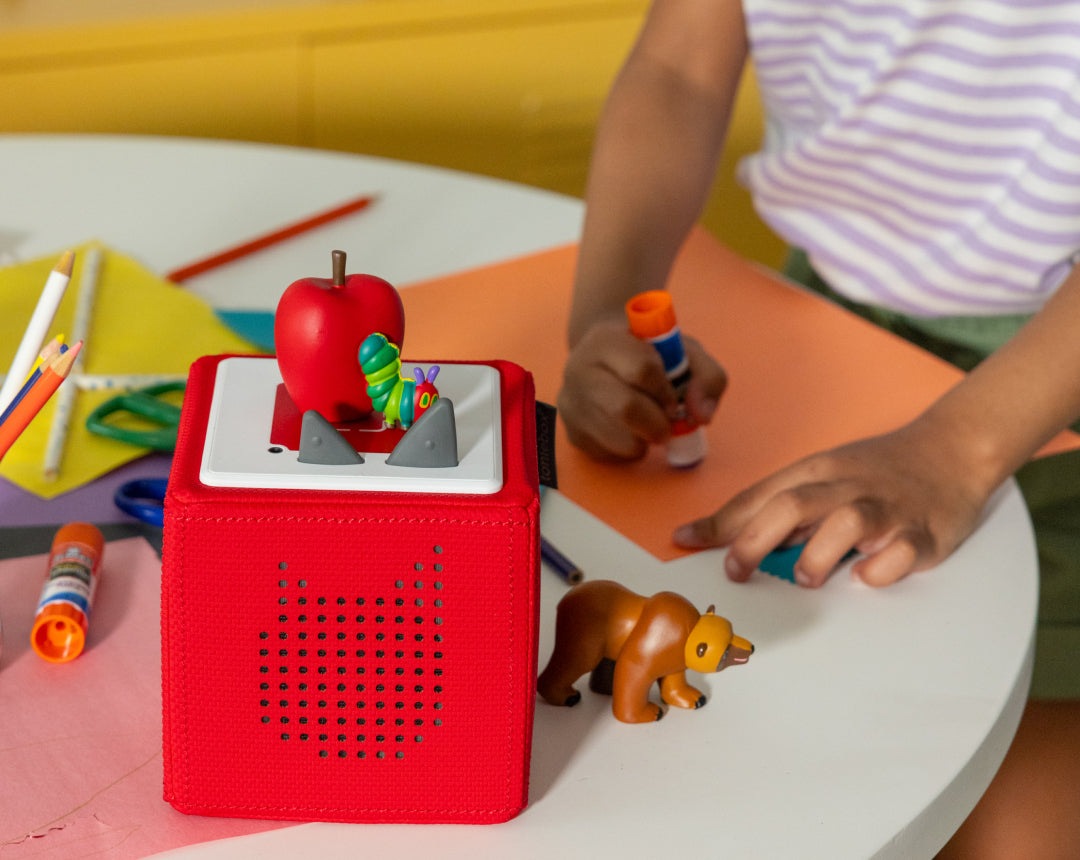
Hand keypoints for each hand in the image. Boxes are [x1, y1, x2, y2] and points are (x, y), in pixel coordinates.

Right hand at [558, 319, 726, 461]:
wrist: (605, 361)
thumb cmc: (650, 356)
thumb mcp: (685, 353)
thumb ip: (708, 378)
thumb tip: (702, 417)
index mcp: (605, 340)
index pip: (642, 369)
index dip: (666, 391)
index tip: (673, 398)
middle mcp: (578, 369)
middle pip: (625, 408)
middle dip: (658, 423)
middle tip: (666, 423)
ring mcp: (570, 403)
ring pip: (619, 439)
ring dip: (646, 441)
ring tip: (648, 427)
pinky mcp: (572, 433)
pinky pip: (609, 455)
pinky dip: (630, 451)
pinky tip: (630, 432)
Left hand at [672, 418, 993, 586]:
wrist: (952, 449)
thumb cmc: (875, 470)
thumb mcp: (821, 475)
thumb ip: (774, 505)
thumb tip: (717, 536)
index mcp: (817, 472)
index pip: (759, 496)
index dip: (719, 523)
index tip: (684, 541)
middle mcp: (847, 487)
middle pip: (792, 505)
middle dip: (754, 540)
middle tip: (737, 571)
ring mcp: (886, 510)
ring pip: (845, 524)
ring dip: (816, 555)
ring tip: (805, 576)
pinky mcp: (923, 534)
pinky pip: (900, 553)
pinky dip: (879, 570)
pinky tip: (865, 576)